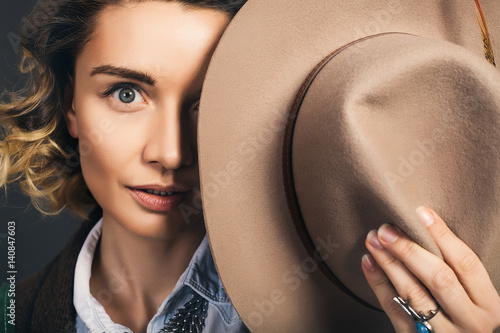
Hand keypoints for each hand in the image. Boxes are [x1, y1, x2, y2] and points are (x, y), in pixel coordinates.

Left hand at [361, 207, 499, 332]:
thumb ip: (454, 271)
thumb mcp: (471, 297)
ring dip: (389, 262)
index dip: (442, 235)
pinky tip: (369, 262)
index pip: (466, 263)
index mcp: (487, 304)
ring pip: (413, 293)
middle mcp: (470, 321)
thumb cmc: (460, 316)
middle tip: (387, 229)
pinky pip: (393, 308)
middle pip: (439, 278)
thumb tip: (422, 225)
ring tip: (373, 240)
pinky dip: (378, 283)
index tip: (420, 213)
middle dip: (409, 249)